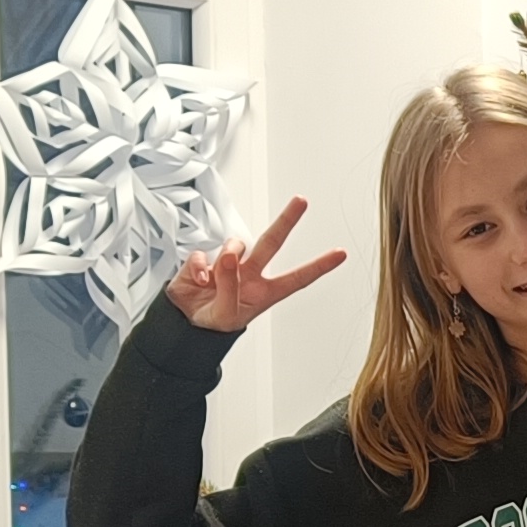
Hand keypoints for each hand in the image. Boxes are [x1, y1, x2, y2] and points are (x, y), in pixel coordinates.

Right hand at [167, 198, 345, 330]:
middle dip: (287, 220)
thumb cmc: (213, 323)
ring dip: (227, 258)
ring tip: (214, 280)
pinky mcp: (204, 260)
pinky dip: (200, 267)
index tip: (340, 254)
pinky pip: (204, 255)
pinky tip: (200, 280)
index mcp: (264, 292)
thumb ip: (230, 286)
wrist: (185, 324)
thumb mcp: (227, 314)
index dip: (319, 266)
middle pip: (271, 242)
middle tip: (301, 202)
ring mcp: (228, 265)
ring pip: (235, 245)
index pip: (297, 278)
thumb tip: (229, 257)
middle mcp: (250, 274)